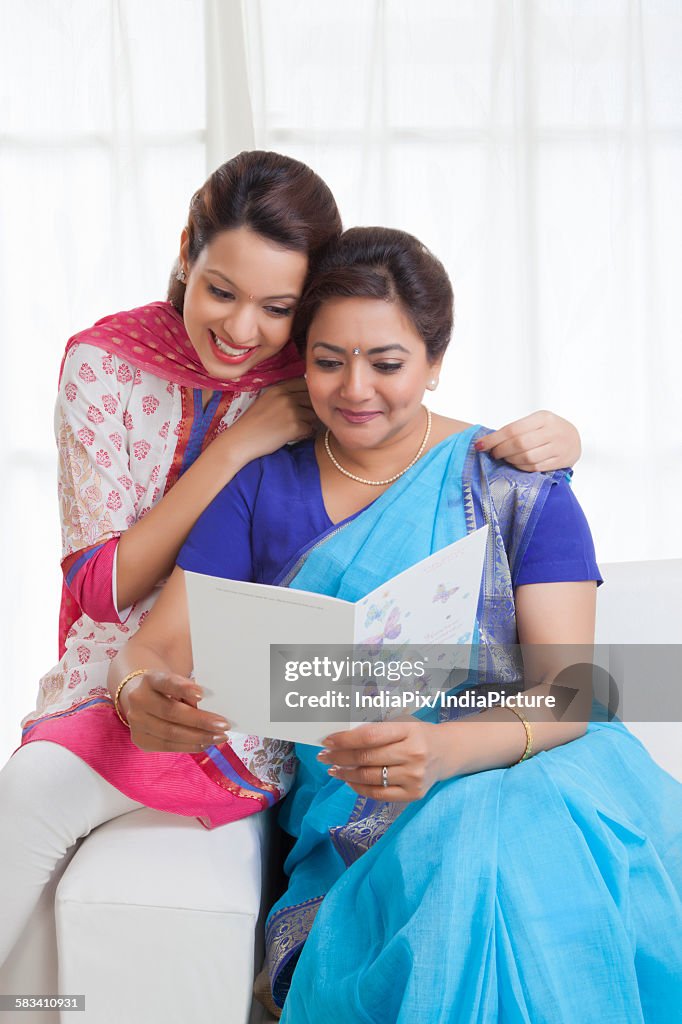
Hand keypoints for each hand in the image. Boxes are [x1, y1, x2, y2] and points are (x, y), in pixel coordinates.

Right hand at [120, 672, 230, 752]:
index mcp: (149, 679)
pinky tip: (205, 744)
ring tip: (220, 737)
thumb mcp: (177, 681)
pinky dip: (189, 746)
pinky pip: (167, 746)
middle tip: (223, 725)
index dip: (183, 688)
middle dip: (200, 720)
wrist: (141, 697)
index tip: (202, 694)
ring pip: (170, 733)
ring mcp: (135, 721)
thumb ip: (189, 692)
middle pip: (171, 712)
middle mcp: (138, 699)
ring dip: (199, 737)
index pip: (166, 682)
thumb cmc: (168, 688)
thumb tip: (210, 713)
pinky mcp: (140, 739)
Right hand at [226, 378, 317, 462]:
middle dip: (309, 409)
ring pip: (313, 415)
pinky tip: (294, 437)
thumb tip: (303, 396)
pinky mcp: (295, 426)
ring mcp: (291, 411)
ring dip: (308, 423)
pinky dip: (305, 434)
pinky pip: (310, 429)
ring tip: (295, 429)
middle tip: (300, 419)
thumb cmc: (252, 424)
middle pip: (311, 399)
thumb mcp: (266, 400)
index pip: (304, 384)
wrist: (241, 440)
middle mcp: (286, 397)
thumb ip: (283, 395)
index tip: (303, 403)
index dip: (307, 394)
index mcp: (279, 388)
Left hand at [316, 720, 443, 802]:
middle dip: (339, 757)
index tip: (327, 741)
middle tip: (324, 756)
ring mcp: (414, 776)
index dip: (344, 739)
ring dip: (346, 774)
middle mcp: (413, 754)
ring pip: (370, 778)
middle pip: (366, 758)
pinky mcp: (414, 794)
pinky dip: (360, 788)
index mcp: (408, 730)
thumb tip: (341, 739)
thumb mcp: (402, 724)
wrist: (447, 752)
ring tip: (333, 769)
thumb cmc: (418, 735)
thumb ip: (376, 731)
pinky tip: (350, 781)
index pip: (369, 736)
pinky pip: (379, 794)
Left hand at [474, 410, 580, 470]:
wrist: (575, 438)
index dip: (493, 439)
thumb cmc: (549, 429)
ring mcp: (558, 447)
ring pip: (527, 457)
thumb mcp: (536, 421)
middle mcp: (552, 431)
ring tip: (505, 458)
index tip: (479, 445)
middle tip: (494, 453)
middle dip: (501, 450)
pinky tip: (516, 464)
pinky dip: (521, 467)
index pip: (512, 429)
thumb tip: (490, 441)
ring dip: (511, 460)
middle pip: (519, 444)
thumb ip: (518, 429)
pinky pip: (535, 467)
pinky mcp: (561, 461)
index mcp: (543, 417)